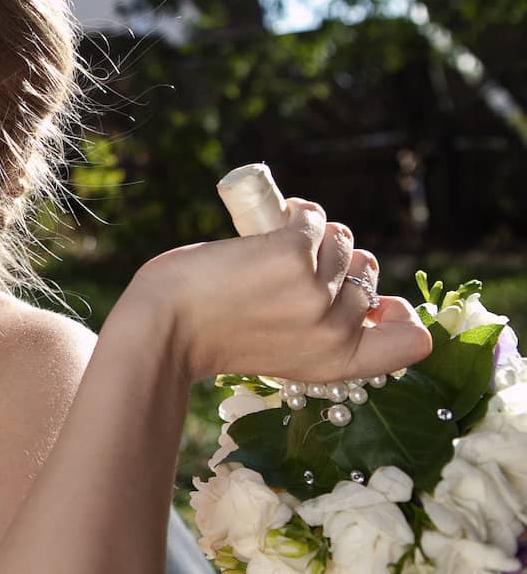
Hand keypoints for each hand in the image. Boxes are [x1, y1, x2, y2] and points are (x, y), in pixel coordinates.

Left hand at [121, 198, 431, 383]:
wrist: (163, 328)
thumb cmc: (211, 336)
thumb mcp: (282, 351)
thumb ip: (321, 330)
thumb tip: (372, 295)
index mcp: (338, 363)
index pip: (411, 343)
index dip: (402, 316)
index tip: (384, 304)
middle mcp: (335, 329)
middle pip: (366, 276)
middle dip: (338, 262)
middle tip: (296, 264)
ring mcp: (316, 290)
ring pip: (341, 242)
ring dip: (315, 233)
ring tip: (278, 241)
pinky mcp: (292, 253)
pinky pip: (312, 217)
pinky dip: (297, 211)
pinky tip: (277, 217)